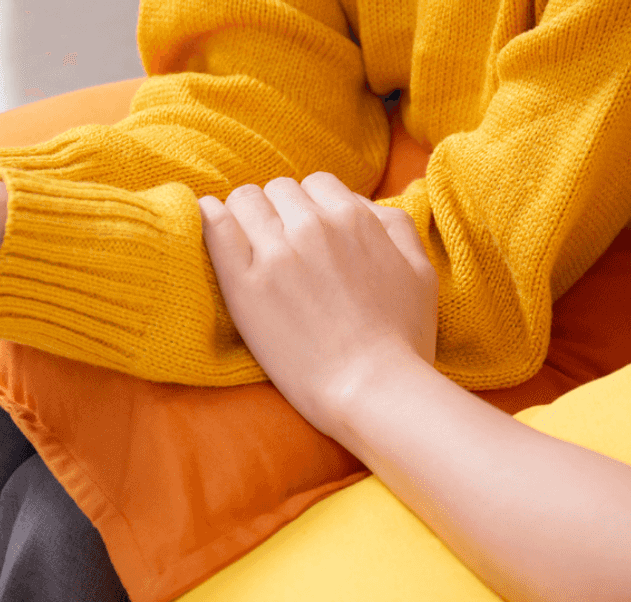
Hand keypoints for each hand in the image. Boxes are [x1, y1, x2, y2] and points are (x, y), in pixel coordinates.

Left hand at [200, 171, 437, 436]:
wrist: (371, 388)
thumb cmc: (402, 339)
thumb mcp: (420, 270)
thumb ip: (396, 225)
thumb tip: (363, 205)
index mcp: (353, 217)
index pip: (316, 184)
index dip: (311, 208)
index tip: (308, 236)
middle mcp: (312, 226)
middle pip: (278, 190)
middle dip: (280, 213)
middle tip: (282, 250)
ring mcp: (275, 254)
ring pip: (245, 201)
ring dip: (247, 217)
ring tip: (251, 248)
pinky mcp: (244, 285)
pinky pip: (214, 226)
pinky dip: (210, 218)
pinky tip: (209, 224)